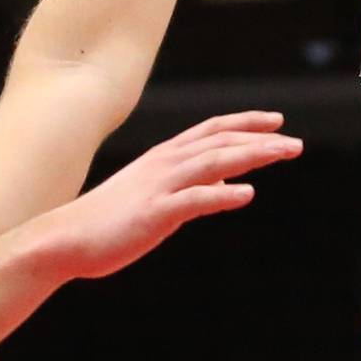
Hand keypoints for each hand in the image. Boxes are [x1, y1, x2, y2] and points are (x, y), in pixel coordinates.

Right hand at [47, 112, 302, 278]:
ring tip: (283, 154)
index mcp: (164, 157)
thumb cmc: (108, 221)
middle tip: (294, 143)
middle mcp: (165, 164)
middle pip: (221, 142)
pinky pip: (194, 200)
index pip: (212, 130)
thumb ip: (188, 188)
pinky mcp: (154, 213)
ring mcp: (160, 187)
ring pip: (214, 163)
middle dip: (260, 139)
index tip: (276, 121)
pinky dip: (222, 196)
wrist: (65, 238)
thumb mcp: (152, 196)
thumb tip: (222, 188)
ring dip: (252, 156)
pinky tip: (247, 195)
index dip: (245, 123)